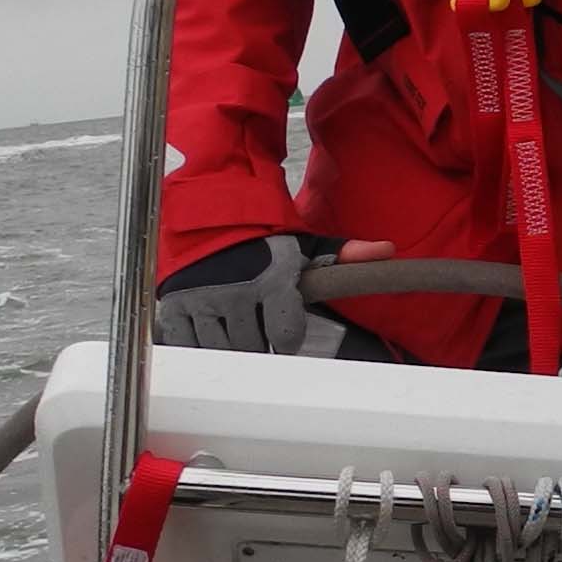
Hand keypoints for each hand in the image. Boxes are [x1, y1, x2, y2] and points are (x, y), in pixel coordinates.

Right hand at [150, 232, 394, 353]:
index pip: (286, 336)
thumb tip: (386, 251)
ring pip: (220, 349)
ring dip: (229, 347)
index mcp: (271, 281)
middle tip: (258, 331)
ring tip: (235, 332)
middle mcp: (235, 292)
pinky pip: (186, 344)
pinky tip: (209, 335)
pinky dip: (198, 346)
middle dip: (258, 343)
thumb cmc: (263, 236)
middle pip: (253, 347)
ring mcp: (201, 300)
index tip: (285, 331)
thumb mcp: (306, 245)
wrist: (211, 212)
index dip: (288, 337)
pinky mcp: (174, 304)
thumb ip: (344, 254)